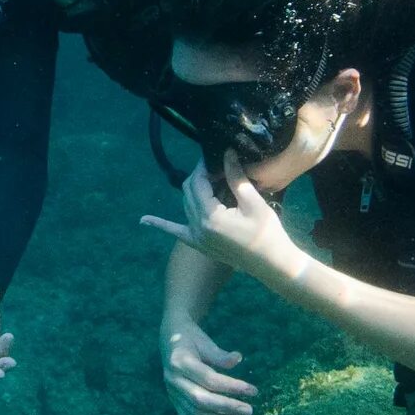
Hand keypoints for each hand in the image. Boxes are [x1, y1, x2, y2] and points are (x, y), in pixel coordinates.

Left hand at [141, 167, 303, 288]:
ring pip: (186, 205)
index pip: (198, 182)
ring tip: (213, 179)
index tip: (215, 153)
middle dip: (200, 175)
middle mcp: (197, 227)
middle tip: (218, 166)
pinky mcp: (199, 245)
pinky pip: (176, 232)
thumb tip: (226, 152)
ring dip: (195, 190)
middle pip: (189, 191)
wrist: (271, 263)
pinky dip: (161, 224)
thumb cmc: (266, 232)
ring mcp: (196, 238)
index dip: (205, 165)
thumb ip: (235, 177)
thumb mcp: (252, 202)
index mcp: (209, 216)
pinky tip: (143, 220)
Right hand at [159, 318, 256, 414]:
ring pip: (195, 413)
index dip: (232, 386)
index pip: (209, 379)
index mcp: (180, 362)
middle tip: (249, 411)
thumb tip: (238, 359)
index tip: (253, 390)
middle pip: (200, 400)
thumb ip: (220, 354)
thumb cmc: (192, 340)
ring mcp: (172, 393)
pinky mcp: (174, 402)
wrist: (170, 343)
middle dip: (227, 407)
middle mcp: (173, 380)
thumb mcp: (206, 342)